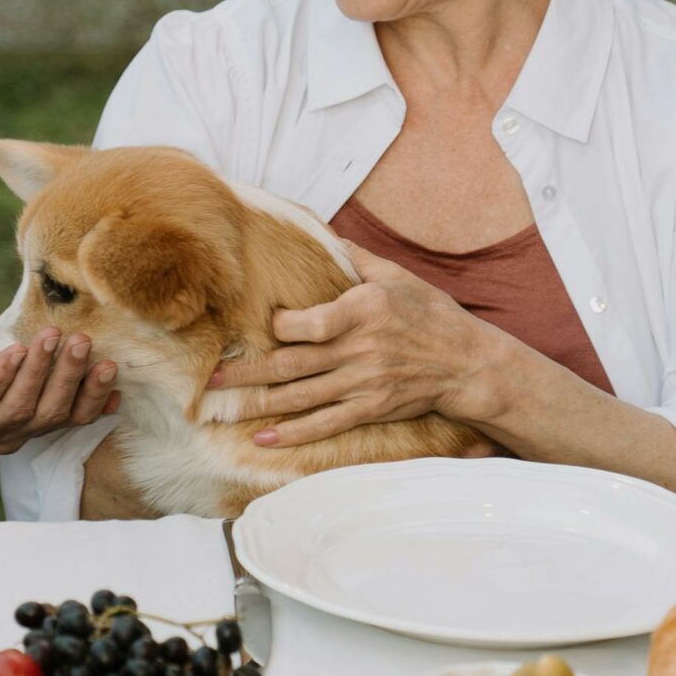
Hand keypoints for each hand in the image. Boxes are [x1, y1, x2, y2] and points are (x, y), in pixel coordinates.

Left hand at [203, 245, 501, 448]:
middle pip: (291, 363)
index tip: (259, 325)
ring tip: (220, 407)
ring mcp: (363, 383)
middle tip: (208, 376)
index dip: (279, 327)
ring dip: (257, 403)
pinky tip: (263, 438)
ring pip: (300, 396)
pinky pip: (325, 424)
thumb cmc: (432, 314)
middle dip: (245, 372)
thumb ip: (358, 259)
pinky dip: (293, 434)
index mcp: (363, 310)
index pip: (309, 323)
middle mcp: (359, 349)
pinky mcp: (369, 408)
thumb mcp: (398, 277)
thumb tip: (326, 236)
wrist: (468, 364)